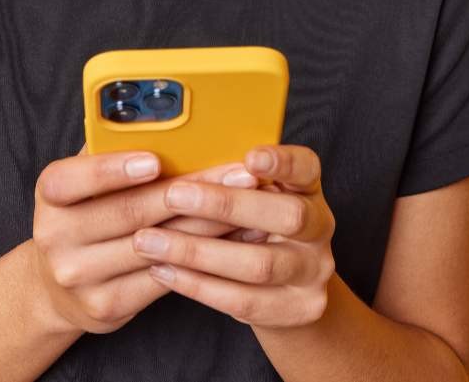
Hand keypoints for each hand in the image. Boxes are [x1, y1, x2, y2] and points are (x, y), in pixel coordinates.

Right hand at [30, 150, 255, 333]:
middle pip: (129, 212)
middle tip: (237, 174)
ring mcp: (79, 275)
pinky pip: (164, 279)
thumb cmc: (86, 219)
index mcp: (50, 197)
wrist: (59, 289)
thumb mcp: (84, 186)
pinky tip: (235, 239)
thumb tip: (159, 119)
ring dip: (209, 224)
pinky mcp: (105, 305)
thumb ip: (110, 153)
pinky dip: (204, 258)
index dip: (112, 169)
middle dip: (190, 190)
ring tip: (248, 205)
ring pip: (156, 246)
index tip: (155, 160)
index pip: (70, 179)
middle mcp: (55, 237)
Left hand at [132, 145, 336, 327]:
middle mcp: (320, 228)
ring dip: (197, 252)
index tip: (250, 158)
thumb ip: (227, 184)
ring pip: (260, 264)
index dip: (283, 163)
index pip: (306, 168)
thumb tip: (168, 161)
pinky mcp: (300, 309)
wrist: (287, 293)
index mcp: (308, 190)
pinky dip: (198, 286)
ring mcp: (314, 272)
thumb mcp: (251, 201)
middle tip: (173, 196)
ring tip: (148, 241)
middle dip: (227, 206)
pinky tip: (162, 271)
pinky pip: (244, 300)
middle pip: (286, 216)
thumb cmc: (252, 231)